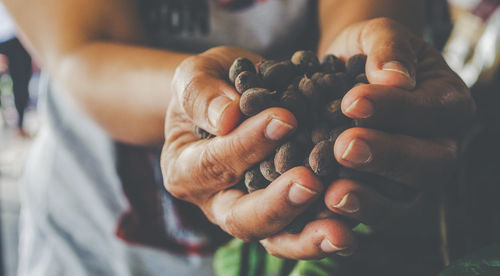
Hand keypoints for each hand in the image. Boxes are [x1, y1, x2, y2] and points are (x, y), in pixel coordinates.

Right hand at [161, 46, 356, 258]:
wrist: (227, 103)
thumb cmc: (211, 87)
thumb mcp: (195, 76)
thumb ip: (201, 93)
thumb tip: (226, 118)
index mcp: (185, 169)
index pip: (214, 162)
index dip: (247, 144)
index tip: (285, 120)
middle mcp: (213, 201)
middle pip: (240, 217)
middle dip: (277, 204)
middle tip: (311, 183)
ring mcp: (247, 213)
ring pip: (272, 239)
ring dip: (306, 237)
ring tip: (341, 232)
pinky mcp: (278, 217)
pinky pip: (297, 234)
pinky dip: (321, 234)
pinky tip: (350, 228)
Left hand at [325, 18, 474, 227]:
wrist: (347, 74)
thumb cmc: (367, 53)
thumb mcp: (377, 35)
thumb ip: (388, 48)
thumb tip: (395, 78)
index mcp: (446, 104)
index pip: (432, 112)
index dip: (395, 110)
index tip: (352, 101)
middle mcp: (438, 147)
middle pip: (431, 165)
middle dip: (387, 157)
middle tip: (343, 147)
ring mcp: (412, 179)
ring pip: (406, 202)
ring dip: (370, 200)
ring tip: (332, 193)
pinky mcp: (383, 198)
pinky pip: (375, 215)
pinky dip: (348, 217)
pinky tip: (319, 210)